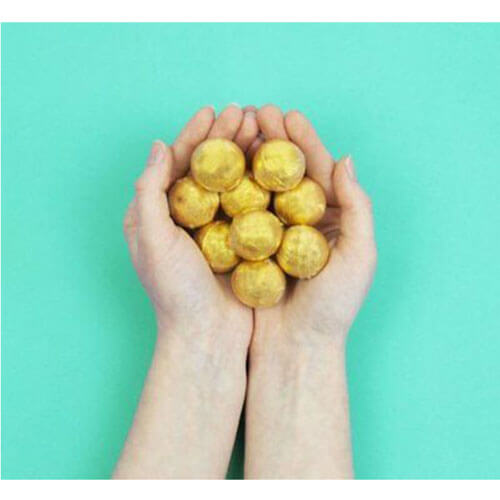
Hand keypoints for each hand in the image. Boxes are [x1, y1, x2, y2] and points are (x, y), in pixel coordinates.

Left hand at [123, 105, 258, 351]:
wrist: (207, 336)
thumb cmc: (174, 292)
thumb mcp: (153, 240)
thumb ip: (150, 192)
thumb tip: (160, 145)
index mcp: (155, 215)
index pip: (175, 164)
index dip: (193, 136)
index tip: (213, 112)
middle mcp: (183, 218)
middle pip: (205, 168)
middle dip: (223, 139)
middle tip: (245, 114)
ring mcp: (212, 229)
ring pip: (229, 182)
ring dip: (244, 155)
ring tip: (262, 130)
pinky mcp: (236, 241)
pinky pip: (248, 204)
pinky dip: (259, 183)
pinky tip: (274, 165)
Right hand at [244, 105, 375, 477]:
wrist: (295, 348)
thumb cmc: (333, 308)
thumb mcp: (359, 257)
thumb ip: (358, 208)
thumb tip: (346, 159)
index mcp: (331, 221)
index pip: (317, 171)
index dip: (303, 141)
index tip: (287, 115)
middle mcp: (300, 223)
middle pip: (285, 173)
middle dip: (272, 141)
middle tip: (256, 112)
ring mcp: (271, 234)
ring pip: (259, 187)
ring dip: (249, 157)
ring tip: (236, 129)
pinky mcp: (247, 248)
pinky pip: (239, 211)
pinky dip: (231, 188)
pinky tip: (219, 166)